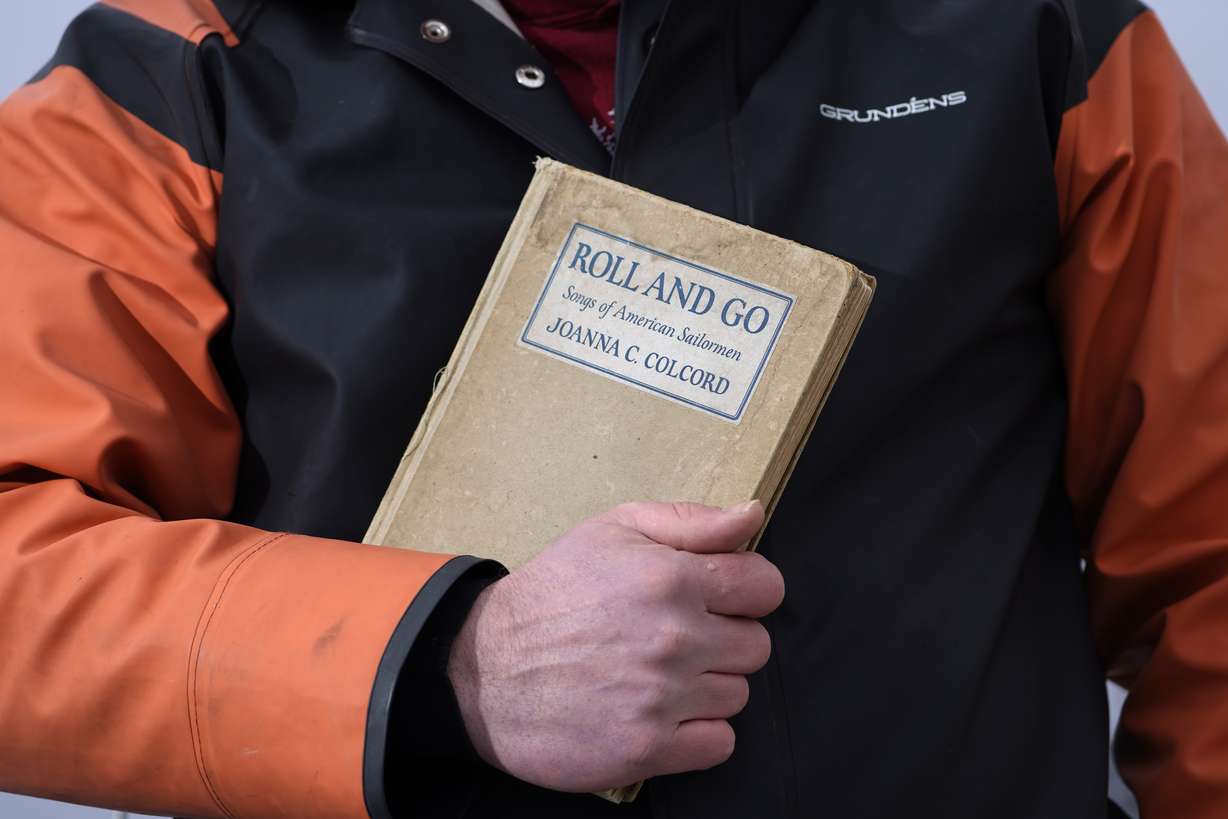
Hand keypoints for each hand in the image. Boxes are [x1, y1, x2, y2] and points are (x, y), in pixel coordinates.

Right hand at [447, 500, 783, 792]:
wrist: (485, 669)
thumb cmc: (551, 593)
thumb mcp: (613, 530)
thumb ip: (691, 522)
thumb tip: (752, 514)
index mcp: (672, 578)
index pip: (766, 587)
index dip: (746, 590)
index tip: (719, 598)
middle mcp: (675, 638)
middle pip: (756, 646)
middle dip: (725, 639)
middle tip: (678, 638)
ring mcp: (662, 697)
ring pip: (737, 694)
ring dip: (707, 686)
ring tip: (659, 674)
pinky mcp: (648, 749)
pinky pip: (718, 743)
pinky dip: (698, 733)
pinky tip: (661, 712)